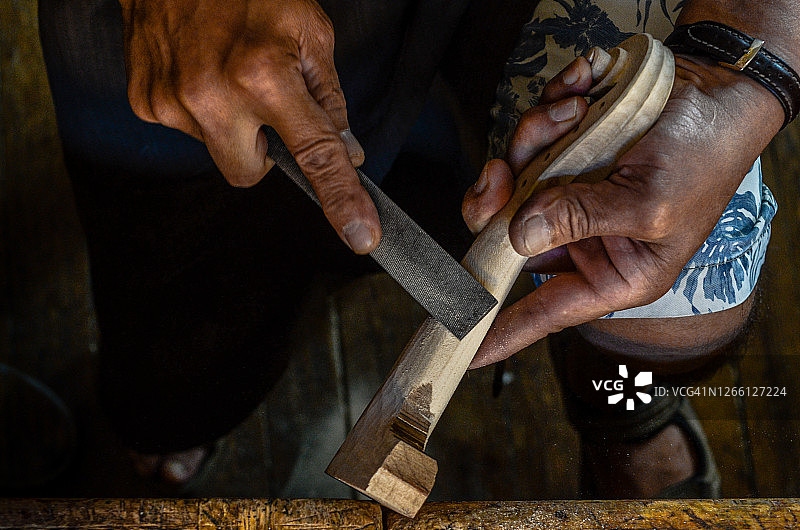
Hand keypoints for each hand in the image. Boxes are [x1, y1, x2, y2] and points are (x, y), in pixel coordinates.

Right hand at [120, 0, 379, 252]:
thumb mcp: (308, 30)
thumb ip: (328, 97)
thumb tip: (345, 151)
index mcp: (264, 75)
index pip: (314, 154)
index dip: (340, 198)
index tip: (360, 236)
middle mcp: (213, 96)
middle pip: (249, 174)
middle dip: (261, 151)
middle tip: (261, 104)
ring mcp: (172, 102)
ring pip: (218, 152)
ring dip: (230, 126)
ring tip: (226, 72)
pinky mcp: (146, 102)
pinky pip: (188, 132)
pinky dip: (201, 112)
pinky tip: (199, 71)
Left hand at [464, 54, 782, 367]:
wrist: (719, 91)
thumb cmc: (703, 159)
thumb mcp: (648, 202)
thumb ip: (582, 218)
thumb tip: (519, 234)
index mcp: (612, 270)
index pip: (547, 309)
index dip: (504, 330)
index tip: (466, 352)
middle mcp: (583, 239)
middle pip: (508, 237)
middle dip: (500, 199)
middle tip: (500, 172)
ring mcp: (569, 197)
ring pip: (513, 180)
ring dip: (534, 138)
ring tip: (576, 112)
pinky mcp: (564, 156)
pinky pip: (531, 138)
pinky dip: (547, 109)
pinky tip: (579, 92)